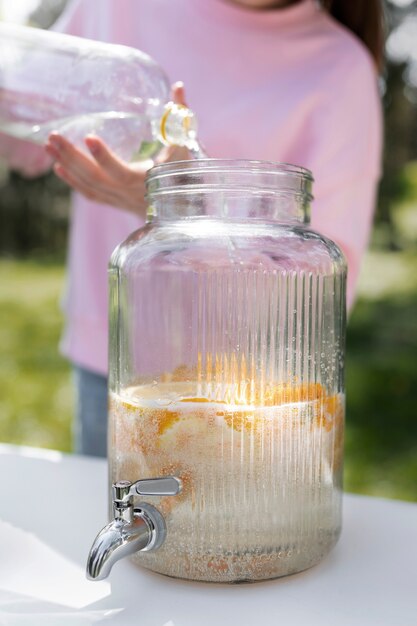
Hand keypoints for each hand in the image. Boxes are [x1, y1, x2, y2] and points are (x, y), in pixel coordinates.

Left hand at [45, 82, 189, 216]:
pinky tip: (57, 166)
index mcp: (148, 181)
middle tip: (54, 137)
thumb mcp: (184, 146)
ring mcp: (120, 200)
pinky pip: (90, 194)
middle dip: (73, 158)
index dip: (105, 158)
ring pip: (89, 185)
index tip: (89, 137)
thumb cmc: (184, 173)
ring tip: (49, 145)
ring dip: (68, 166)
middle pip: (97, 179)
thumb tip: (178, 87)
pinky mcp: (114, 202)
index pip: (122, 172)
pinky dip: (73, 181)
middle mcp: (130, 194)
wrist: (181, 209)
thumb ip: (180, 118)